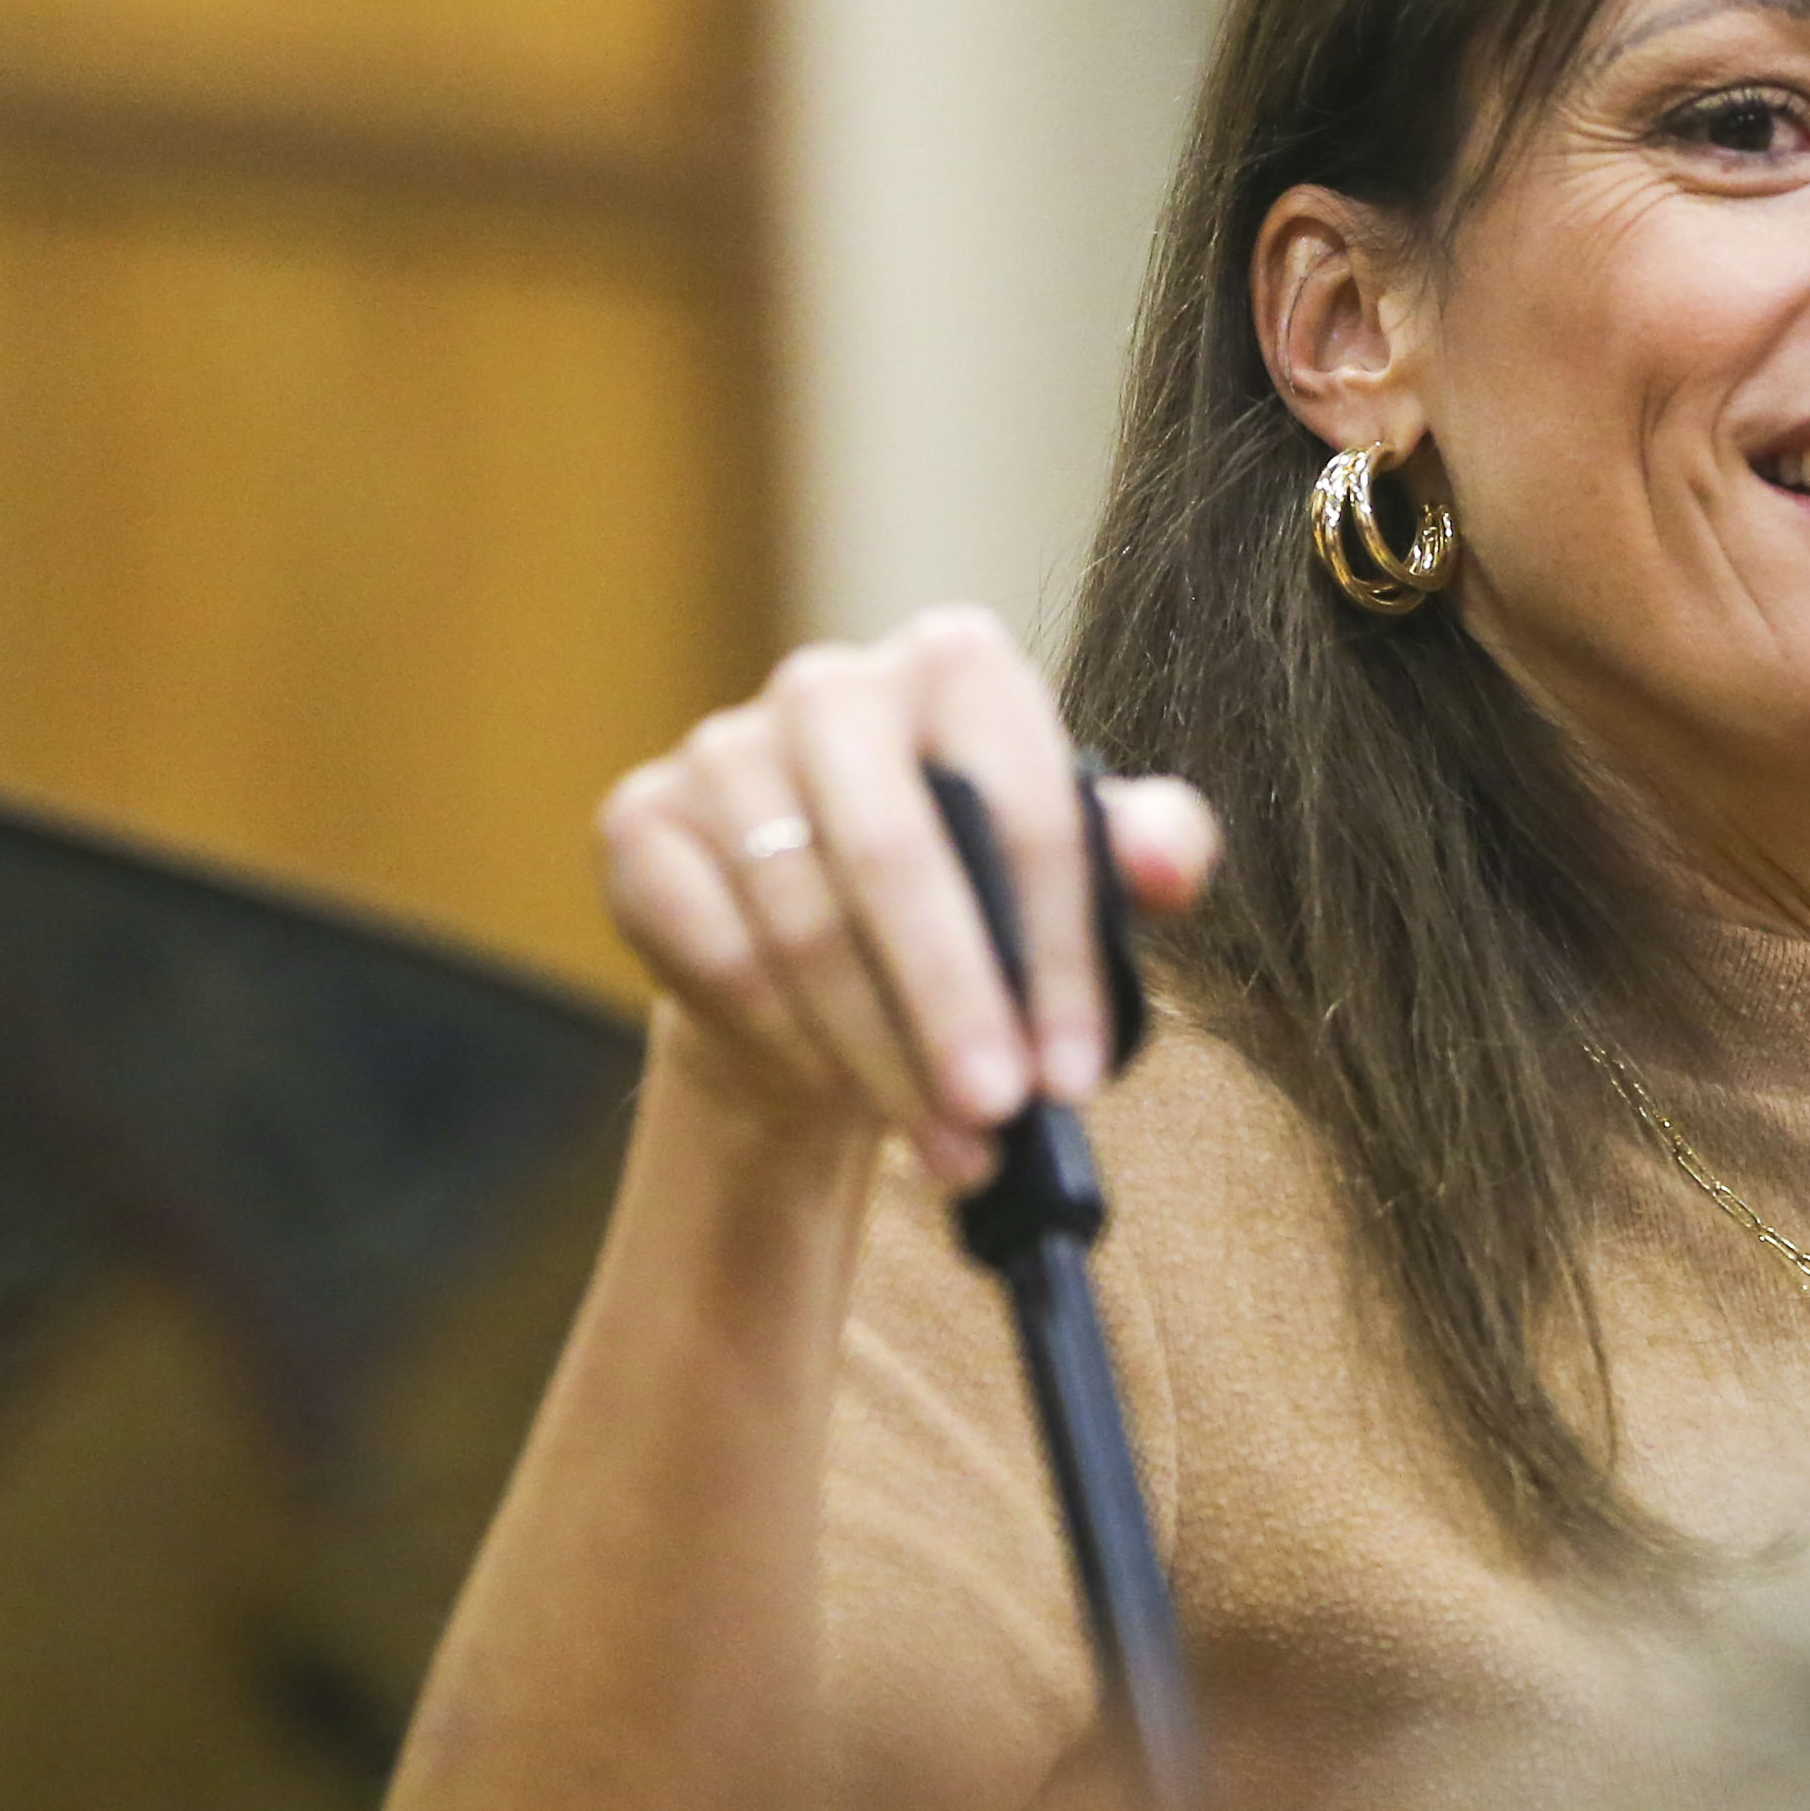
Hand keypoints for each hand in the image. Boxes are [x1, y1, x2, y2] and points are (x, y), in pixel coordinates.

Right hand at [593, 605, 1219, 1185]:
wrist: (828, 940)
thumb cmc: (978, 894)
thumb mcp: (1079, 870)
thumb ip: (1149, 848)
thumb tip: (1168, 864)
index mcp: (956, 664)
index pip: (1023, 807)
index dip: (1055, 954)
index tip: (1075, 1075)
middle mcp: (829, 685)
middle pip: (893, 857)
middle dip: (951, 1005)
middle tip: (995, 1117)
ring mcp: (721, 749)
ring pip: (803, 926)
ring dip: (879, 1054)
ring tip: (948, 1146)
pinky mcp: (641, 822)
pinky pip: (720, 956)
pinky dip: (789, 1042)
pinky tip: (842, 1093)